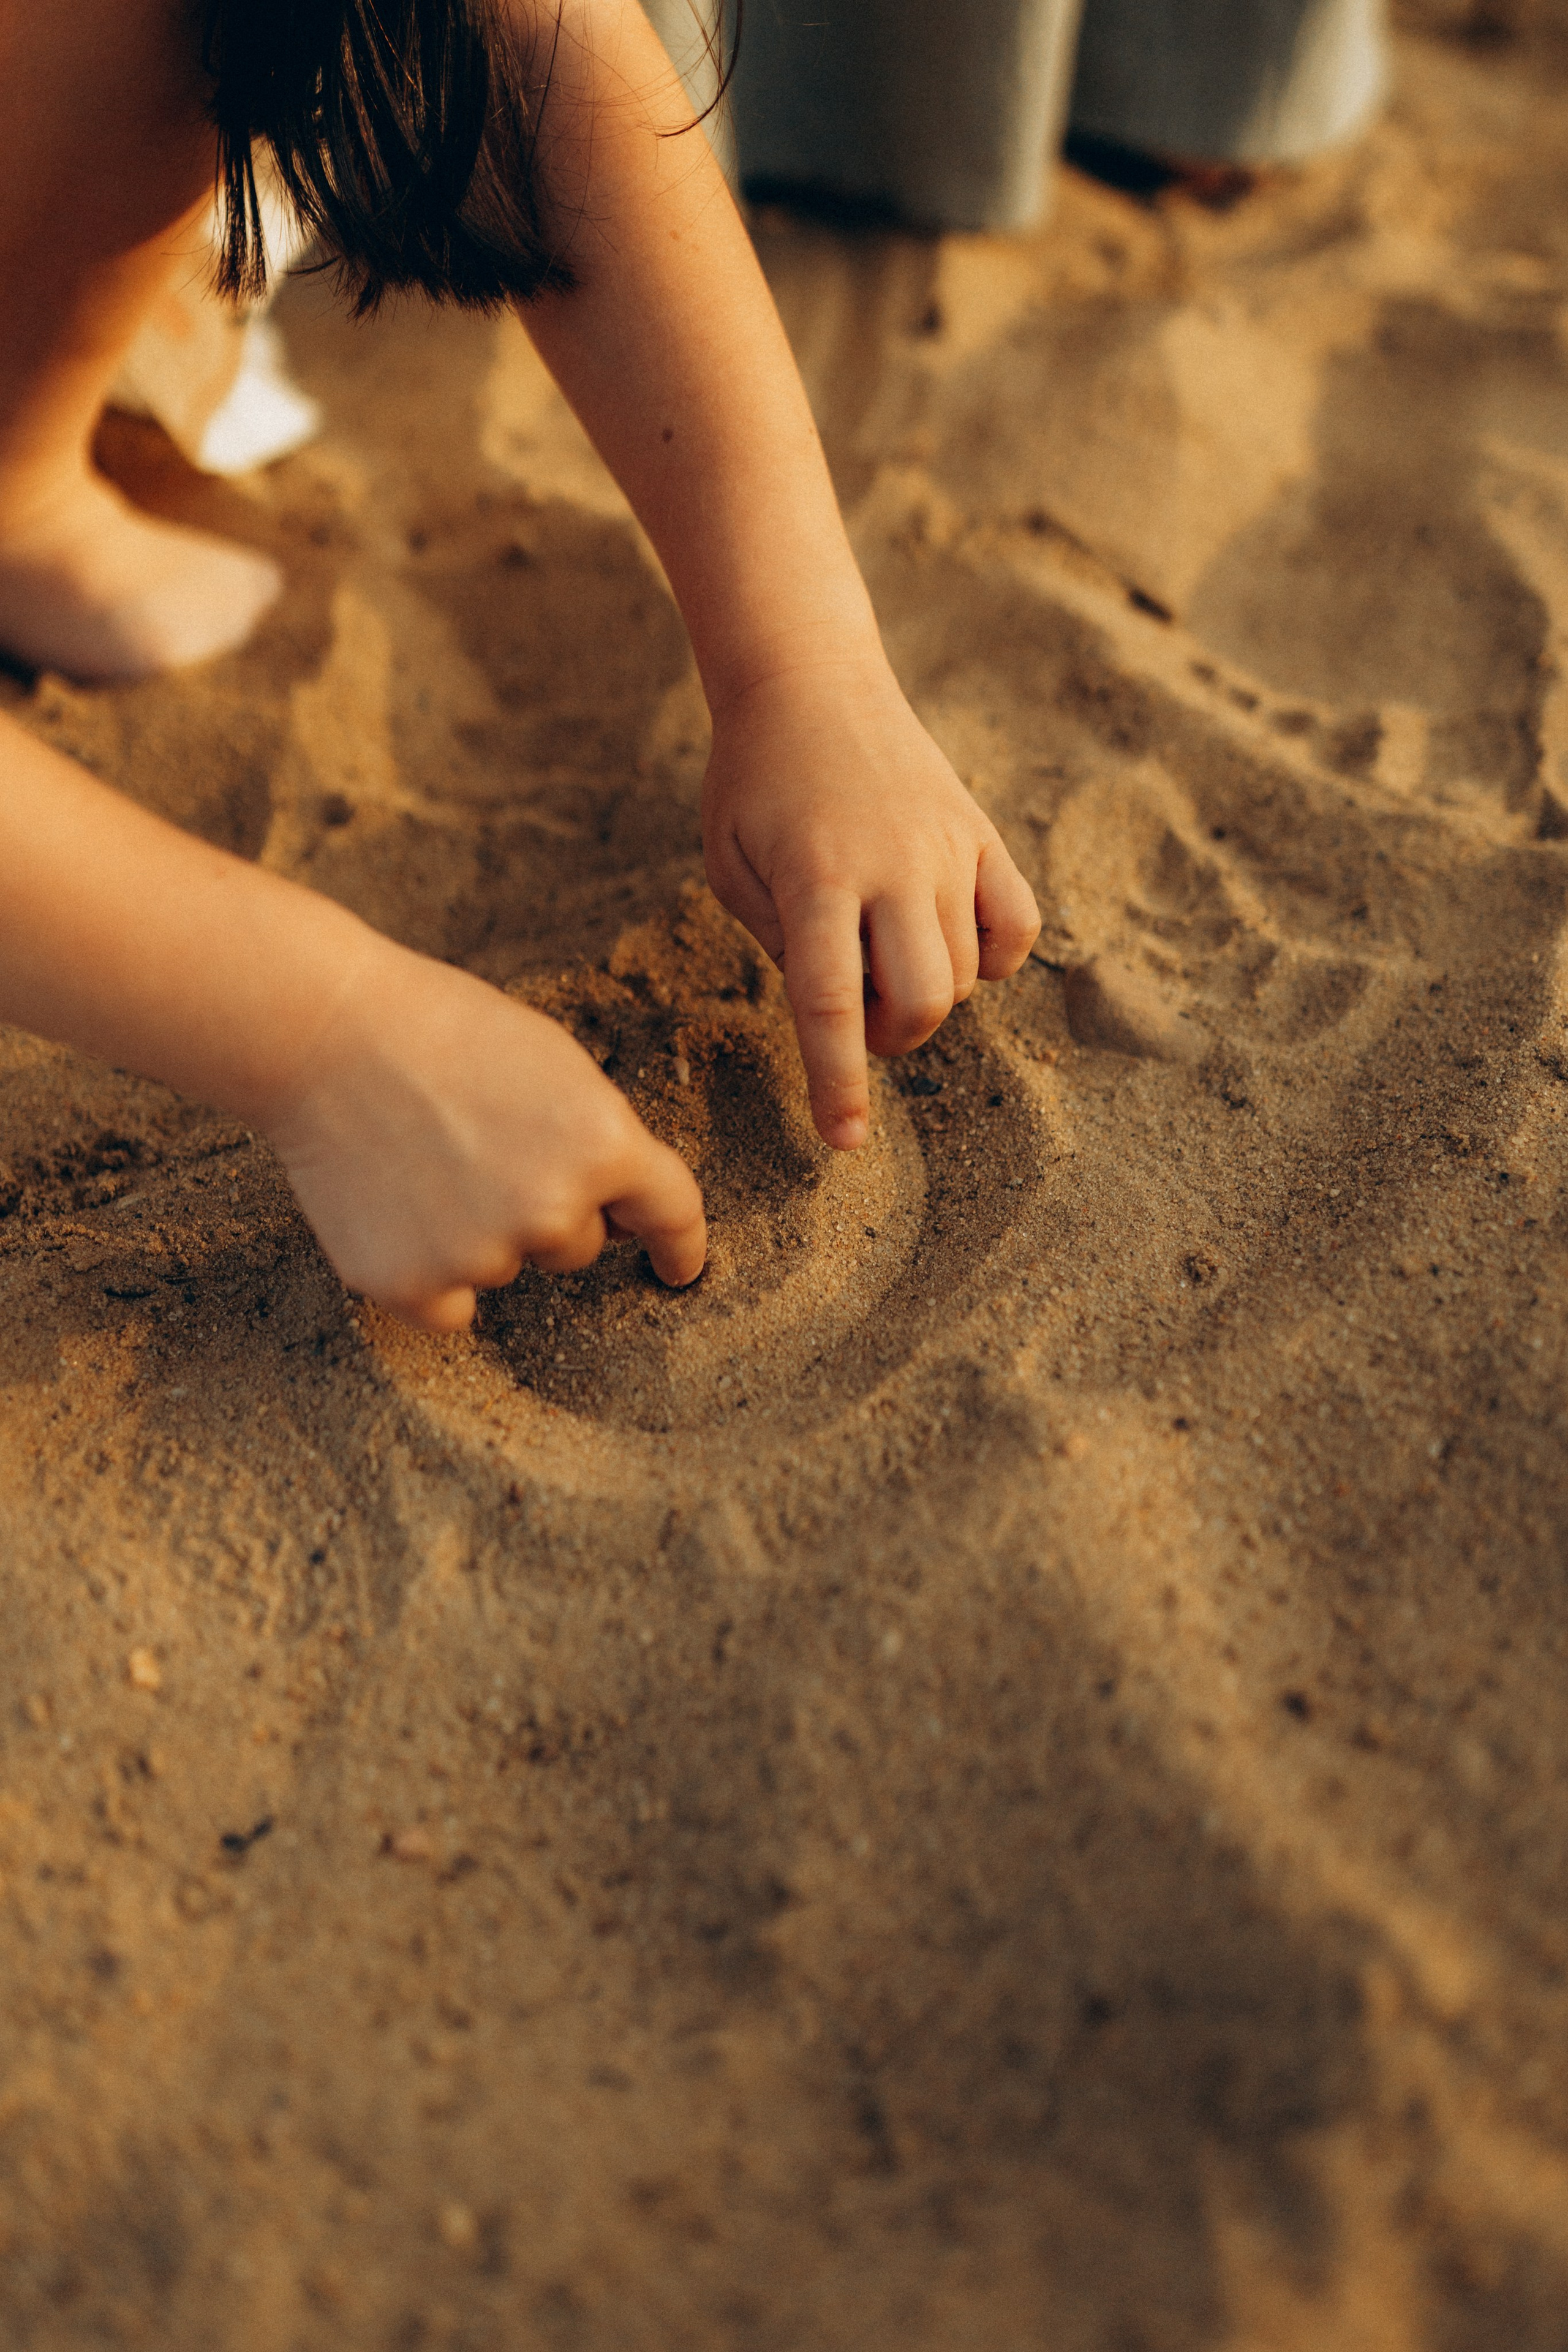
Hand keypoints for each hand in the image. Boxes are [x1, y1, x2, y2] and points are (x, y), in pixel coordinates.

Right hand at [261, 939, 705, 1330]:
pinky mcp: (411, 1286)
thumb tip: (613, 1217)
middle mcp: (553, 1210)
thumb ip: (598, 1141)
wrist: (324, 1033)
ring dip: (479, 1234)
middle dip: (544, 1207)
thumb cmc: (443, 1033)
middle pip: (577, 1245)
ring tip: (424, 1161)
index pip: (671, 1213)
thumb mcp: (555, 1066)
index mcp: (603, 1144)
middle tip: (478, 1144)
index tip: (679, 1269)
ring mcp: (481, 1255)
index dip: (680, 1246)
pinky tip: (396, 1210)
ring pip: (507, 1269)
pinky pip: (451, 1309)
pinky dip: (429, 1275)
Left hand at [702, 656, 1040, 1147]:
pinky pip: (1017, 929)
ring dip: (925, 995)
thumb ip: (781, 944)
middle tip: (856, 1013)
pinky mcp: (983, 833)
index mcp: (815, 876)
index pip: (831, 1004)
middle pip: (921, 1000)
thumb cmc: (755, 784)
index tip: (844, 1142)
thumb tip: (843, 1008)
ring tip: (881, 954)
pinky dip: (992, 959)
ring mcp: (948, 847)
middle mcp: (893, 865)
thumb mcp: (731, 866)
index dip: (838, 1083)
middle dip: (890, 1038)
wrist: (810, 681)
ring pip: (966, 973)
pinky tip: (947, 941)